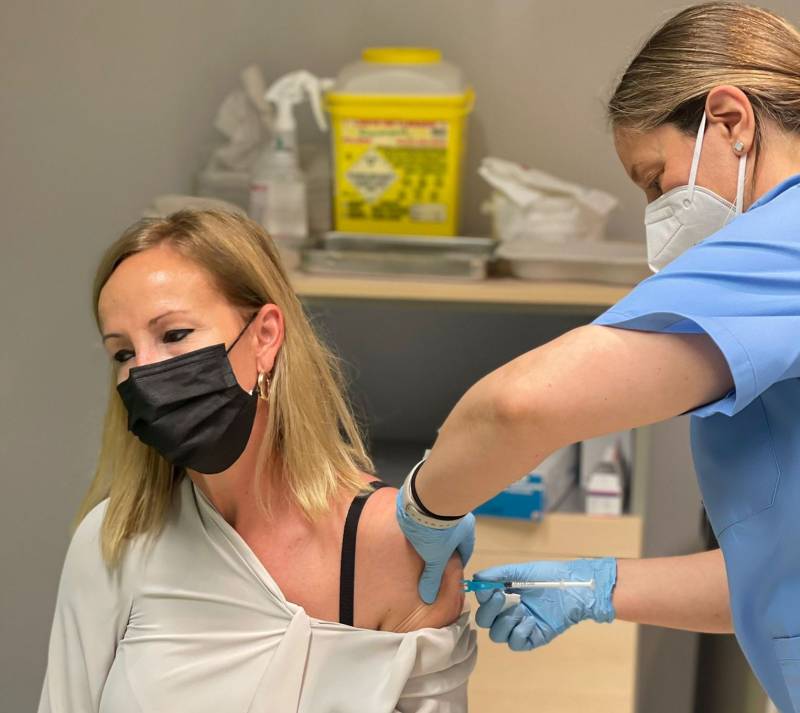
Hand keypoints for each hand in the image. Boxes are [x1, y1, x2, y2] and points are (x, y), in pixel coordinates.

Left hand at [395, 489, 475, 603]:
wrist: (423, 498)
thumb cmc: (436, 530)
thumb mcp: (434, 556)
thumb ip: (432, 576)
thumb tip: (429, 597)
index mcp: (466, 532)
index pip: (464, 552)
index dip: (455, 564)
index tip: (445, 573)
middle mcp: (458, 518)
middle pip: (451, 539)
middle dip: (442, 549)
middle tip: (431, 560)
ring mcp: (444, 508)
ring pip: (438, 526)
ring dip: (431, 535)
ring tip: (420, 546)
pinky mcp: (428, 500)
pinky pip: (426, 515)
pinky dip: (421, 524)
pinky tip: (413, 530)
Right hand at [473, 558, 616, 650]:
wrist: (573, 587)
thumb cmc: (548, 576)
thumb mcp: (521, 570)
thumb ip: (497, 574)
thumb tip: (476, 578)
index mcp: (503, 595)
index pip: (482, 602)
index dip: (482, 598)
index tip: (490, 589)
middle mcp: (508, 612)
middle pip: (485, 621)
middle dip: (490, 611)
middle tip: (502, 597)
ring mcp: (520, 626)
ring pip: (497, 635)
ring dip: (505, 622)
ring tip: (521, 610)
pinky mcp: (533, 638)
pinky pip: (516, 643)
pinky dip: (519, 633)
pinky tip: (531, 621)